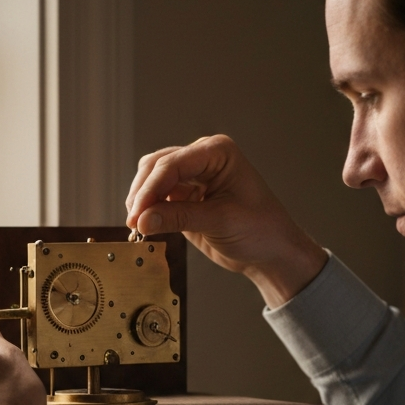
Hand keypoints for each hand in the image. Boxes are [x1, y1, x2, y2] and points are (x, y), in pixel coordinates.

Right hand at [125, 135, 326, 306]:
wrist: (270, 252)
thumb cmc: (260, 230)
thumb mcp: (220, 221)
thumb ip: (179, 218)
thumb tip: (142, 219)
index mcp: (218, 152)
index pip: (172, 164)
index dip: (150, 189)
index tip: (137, 213)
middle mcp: (202, 158)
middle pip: (156, 166)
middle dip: (142, 194)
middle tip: (134, 221)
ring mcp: (192, 176)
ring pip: (152, 179)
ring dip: (141, 201)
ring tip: (137, 225)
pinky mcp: (185, 196)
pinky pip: (157, 198)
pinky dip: (148, 210)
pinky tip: (144, 226)